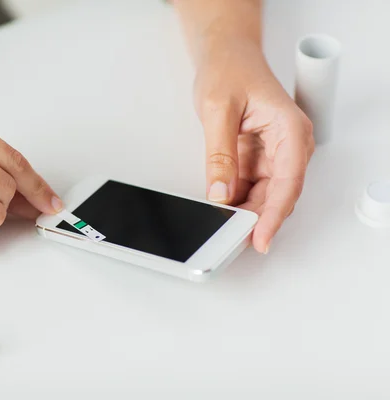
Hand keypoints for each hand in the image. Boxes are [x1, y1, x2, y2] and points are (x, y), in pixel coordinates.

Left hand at [194, 38, 314, 253]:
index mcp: (290, 129)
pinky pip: (249, 187)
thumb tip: (220, 193)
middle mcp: (287, 145)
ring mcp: (272, 154)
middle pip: (278, 194)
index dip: (274, 214)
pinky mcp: (256, 159)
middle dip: (257, 219)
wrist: (225, 57)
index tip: (260, 238)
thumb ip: (220, 154)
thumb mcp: (217, 110)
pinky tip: (221, 211)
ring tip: (222, 228)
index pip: (288, 181)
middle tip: (232, 239)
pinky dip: (236, 201)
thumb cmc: (229, 71)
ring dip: (245, 212)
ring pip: (264, 195)